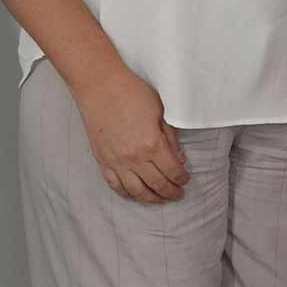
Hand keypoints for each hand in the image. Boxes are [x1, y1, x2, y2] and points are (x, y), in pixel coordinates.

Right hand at [70, 65, 188, 203]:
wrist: (100, 87)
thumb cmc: (132, 93)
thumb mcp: (160, 111)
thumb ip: (170, 137)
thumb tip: (179, 158)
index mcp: (151, 144)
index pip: (172, 171)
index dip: (181, 178)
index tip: (186, 180)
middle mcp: (134, 158)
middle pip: (156, 184)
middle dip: (170, 192)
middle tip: (178, 194)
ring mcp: (116, 162)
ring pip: (136, 191)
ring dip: (151, 198)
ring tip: (161, 199)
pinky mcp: (102, 161)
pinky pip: (115, 185)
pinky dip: (127, 193)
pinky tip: (135, 194)